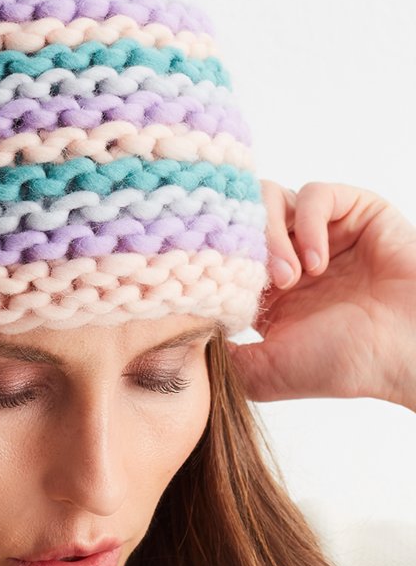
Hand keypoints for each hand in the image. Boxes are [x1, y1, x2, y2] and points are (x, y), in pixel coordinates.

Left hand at [226, 181, 415, 407]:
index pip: (219, 251)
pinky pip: (314, 193)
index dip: (212, 262)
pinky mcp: (353, 210)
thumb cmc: (344, 364)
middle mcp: (288, 254)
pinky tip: (316, 261)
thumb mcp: (264, 372)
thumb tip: (172, 347)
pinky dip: (308, 222)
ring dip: (271, 233)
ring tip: (291, 276)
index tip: (216, 287)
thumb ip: (220, 361)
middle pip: (237, 218)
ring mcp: (319, 231)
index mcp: (264, 287)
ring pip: (268, 198)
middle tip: (267, 285)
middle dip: (242, 246)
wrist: (408, 351)